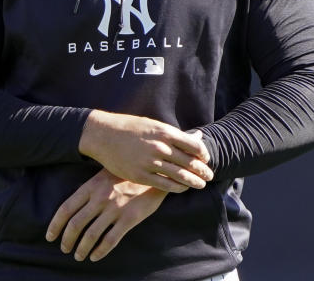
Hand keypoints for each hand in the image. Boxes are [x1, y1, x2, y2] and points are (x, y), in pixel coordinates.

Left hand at [45, 168, 166, 261]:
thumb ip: (90, 189)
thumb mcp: (104, 174)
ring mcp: (114, 209)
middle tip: (64, 249)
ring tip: (79, 256)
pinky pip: (110, 240)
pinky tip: (95, 257)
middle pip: (75, 224)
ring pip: (91, 235)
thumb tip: (73, 206)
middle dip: (67, 240)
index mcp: (91, 187)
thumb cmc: (127, 173)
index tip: (50, 237)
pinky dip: (100, 251)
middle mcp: (99, 198)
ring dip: (81, 249)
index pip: (66, 208)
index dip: (55, 225)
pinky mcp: (129, 219)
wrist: (154, 172)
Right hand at [78, 110, 212, 191]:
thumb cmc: (129, 127)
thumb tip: (191, 138)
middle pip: (189, 162)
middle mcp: (160, 147)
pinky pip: (165, 185)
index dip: (203, 154)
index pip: (194, 145)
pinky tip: (182, 188)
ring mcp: (150, 162)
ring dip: (194, 181)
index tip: (206, 159)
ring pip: (180, 176)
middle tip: (210, 176)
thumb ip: (171, 133)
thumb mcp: (152, 124)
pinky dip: (177, 188)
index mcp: (164, 132)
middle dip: (202, 170)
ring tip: (201, 184)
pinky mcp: (141, 175)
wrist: (103, 135)